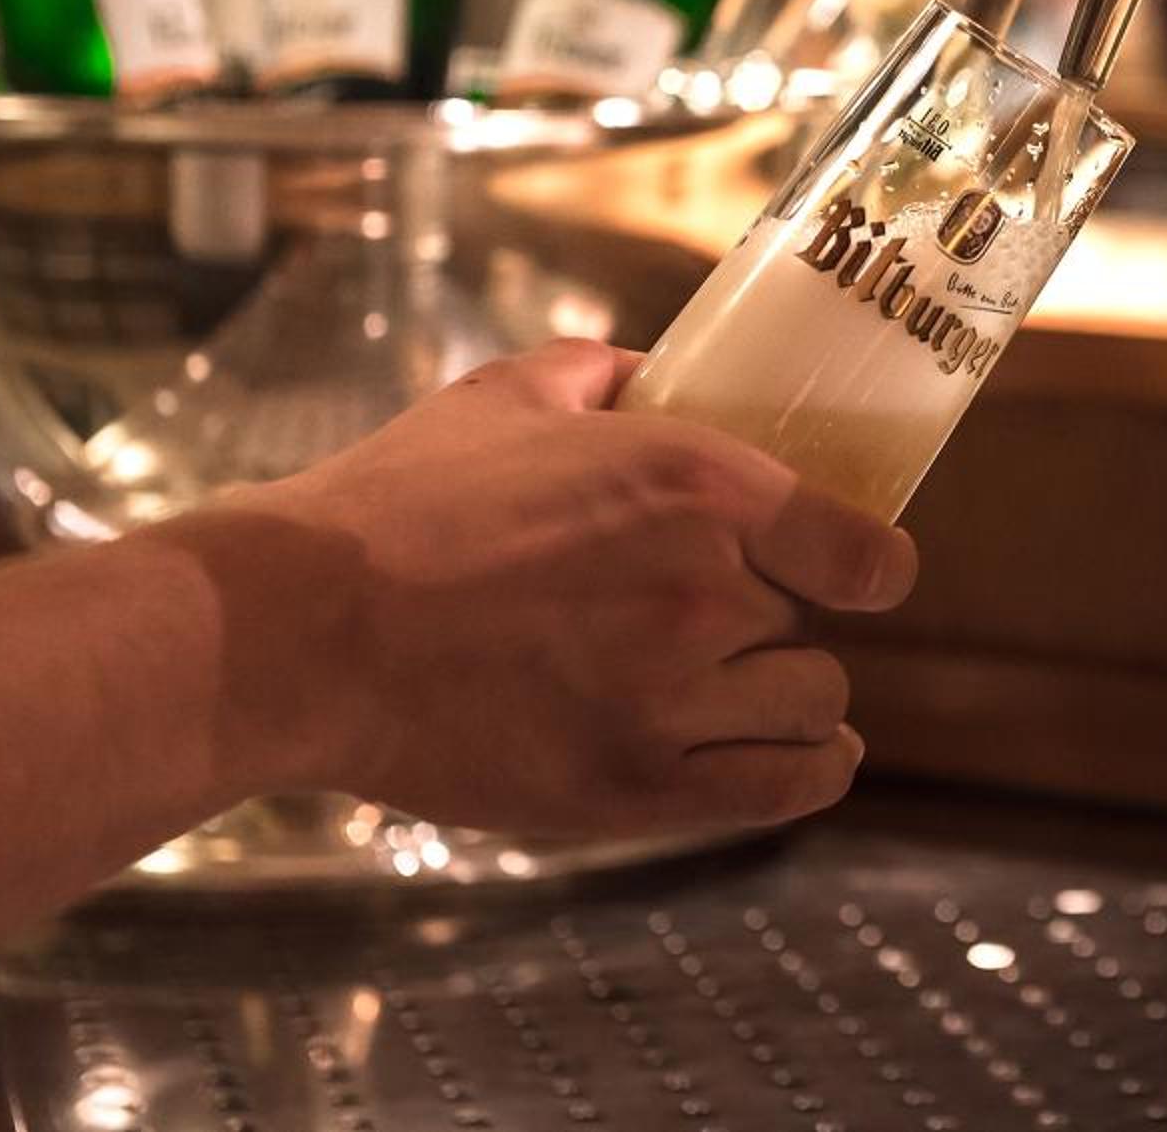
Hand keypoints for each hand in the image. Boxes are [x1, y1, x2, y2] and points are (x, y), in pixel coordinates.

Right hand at [219, 340, 916, 836]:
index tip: (858, 568)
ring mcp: (670, 701)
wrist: (299, 630)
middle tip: (701, 612)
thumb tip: (664, 375)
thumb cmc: (397, 504)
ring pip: (808, 707)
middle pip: (812, 624)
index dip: (867, 562)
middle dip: (770, 615)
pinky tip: (810, 755)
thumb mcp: (511, 393)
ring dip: (780, 693)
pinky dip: (807, 772)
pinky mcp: (630, 790)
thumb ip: (610, 376)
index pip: (865, 551)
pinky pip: (780, 791)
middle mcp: (705, 594)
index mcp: (699, 488)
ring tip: (729, 681)